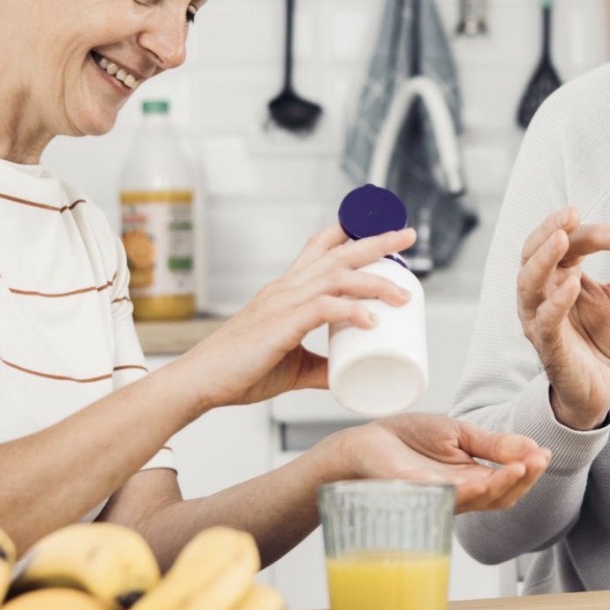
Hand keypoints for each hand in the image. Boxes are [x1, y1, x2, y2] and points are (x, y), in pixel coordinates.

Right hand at [174, 223, 417, 408]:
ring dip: (375, 280)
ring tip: (404, 293)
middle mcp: (286, 287)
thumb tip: (349, 375)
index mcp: (286, 290)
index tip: (380, 227)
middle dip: (376, 240)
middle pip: (338, 252)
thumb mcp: (292, 365)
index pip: (320, 246)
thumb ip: (322, 367)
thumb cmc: (238, 370)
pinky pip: (323, 309)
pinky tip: (372, 320)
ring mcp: (282, 303)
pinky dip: (351, 311)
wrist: (200, 382)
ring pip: (337, 277)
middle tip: (409, 234)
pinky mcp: (280, 324)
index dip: (350, 232)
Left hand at [326, 414, 551, 512]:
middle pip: (501, 496)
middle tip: (537, 460)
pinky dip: (465, 491)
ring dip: (502, 485)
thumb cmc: (408, 440)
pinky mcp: (416, 494)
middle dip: (523, 479)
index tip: (544, 454)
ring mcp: (439, 497)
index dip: (529, 471)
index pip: (509, 483)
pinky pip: (444, 497)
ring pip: (478, 500)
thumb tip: (531, 446)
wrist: (366, 443)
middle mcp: (460, 494)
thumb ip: (492, 443)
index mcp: (472, 479)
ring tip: (520, 467)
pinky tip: (481, 481)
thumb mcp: (458, 434)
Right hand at [517, 207, 609, 429]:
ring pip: (528, 283)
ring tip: (562, 239)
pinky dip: (555, 302)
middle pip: (535, 253)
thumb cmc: (605, 340)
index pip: (568, 243)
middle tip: (572, 214)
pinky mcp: (547, 346)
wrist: (603, 387)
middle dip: (550, 229)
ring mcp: (540, 319)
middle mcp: (543, 293)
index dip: (592, 233)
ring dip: (543, 258)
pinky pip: (545, 321)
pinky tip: (572, 285)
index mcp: (561, 275)